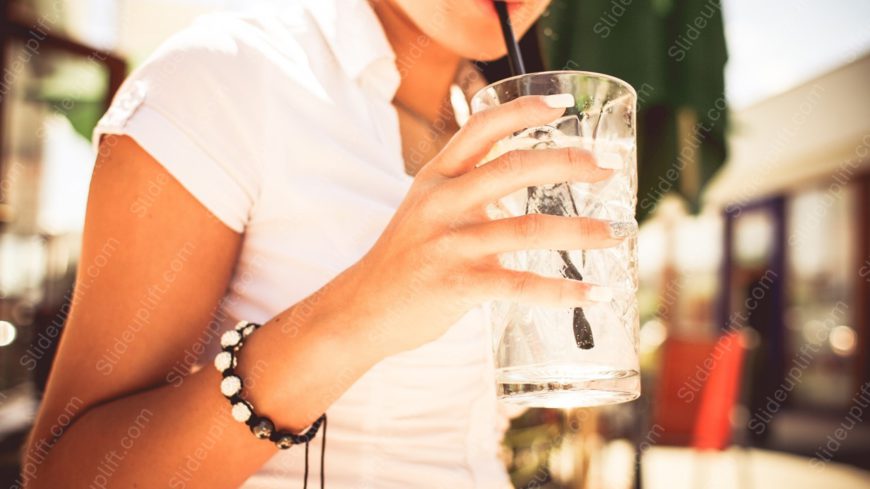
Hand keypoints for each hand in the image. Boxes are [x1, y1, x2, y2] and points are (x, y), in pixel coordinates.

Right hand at [331, 95, 623, 357]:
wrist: (362, 309)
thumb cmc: (404, 258)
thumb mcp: (426, 207)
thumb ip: (467, 187)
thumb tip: (526, 169)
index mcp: (436, 177)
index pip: (481, 127)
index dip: (524, 110)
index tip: (562, 106)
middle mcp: (442, 202)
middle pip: (516, 167)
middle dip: (571, 164)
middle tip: (607, 171)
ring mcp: (450, 244)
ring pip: (530, 229)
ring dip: (583, 231)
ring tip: (619, 233)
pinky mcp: (458, 285)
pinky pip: (522, 285)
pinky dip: (563, 291)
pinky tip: (592, 293)